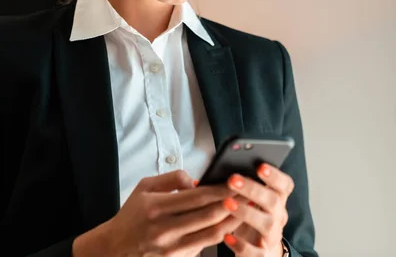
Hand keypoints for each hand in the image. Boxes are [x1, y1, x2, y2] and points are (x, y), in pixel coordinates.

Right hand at [73, 170, 242, 256]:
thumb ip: (172, 178)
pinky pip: (204, 247)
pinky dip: (220, 236)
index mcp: (156, 207)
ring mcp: (170, 249)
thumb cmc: (131, 216)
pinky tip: (230, 226)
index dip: (221, 190)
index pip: (198, 197)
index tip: (236, 182)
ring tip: (246, 209)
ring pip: (212, 234)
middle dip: (233, 203)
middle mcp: (164, 229)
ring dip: (232, 221)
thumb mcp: (144, 188)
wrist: (113, 249)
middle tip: (249, 193)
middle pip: (209, 216)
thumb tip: (197, 180)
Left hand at [221, 163, 293, 255]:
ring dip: (246, 213)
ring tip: (227, 203)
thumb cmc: (252, 217)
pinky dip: (240, 244)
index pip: (284, 184)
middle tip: (233, 179)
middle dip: (253, 189)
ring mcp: (272, 236)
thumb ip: (243, 187)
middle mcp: (278, 216)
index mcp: (278, 199)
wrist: (261, 249)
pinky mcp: (262, 254)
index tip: (260, 166)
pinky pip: (254, 251)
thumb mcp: (253, 201)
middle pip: (273, 201)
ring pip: (266, 225)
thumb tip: (216, 171)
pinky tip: (227, 236)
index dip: (275, 175)